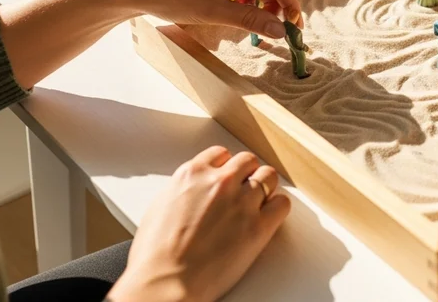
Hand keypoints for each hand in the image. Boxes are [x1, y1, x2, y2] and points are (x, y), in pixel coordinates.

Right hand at [107, 146, 290, 301]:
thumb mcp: (161, 207)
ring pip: (268, 177)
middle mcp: (220, 182)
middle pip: (248, 161)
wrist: (166, 283)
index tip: (227, 176)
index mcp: (193, 174)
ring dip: (265, 187)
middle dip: (246, 174)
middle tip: (244, 189)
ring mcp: (242, 202)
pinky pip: (282, 203)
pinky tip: (268, 217)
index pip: (221, 154)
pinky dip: (277, 207)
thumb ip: (184, 191)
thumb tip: (193, 192)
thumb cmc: (155, 255)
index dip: (225, 167)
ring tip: (258, 202)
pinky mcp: (259, 226)